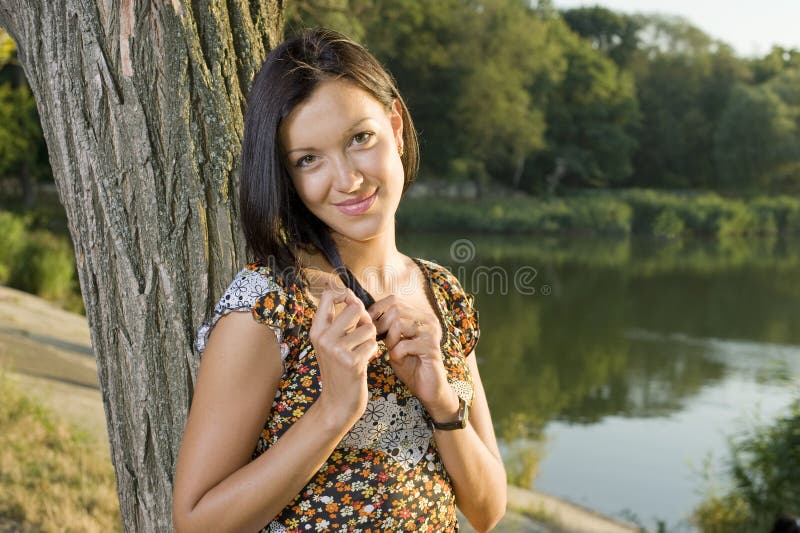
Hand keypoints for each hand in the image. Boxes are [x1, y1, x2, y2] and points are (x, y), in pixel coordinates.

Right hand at [309, 285, 379, 429]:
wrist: (337, 403)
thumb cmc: (340, 370)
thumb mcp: (331, 344)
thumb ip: (340, 322)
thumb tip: (352, 297)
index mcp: (317, 331)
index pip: (328, 295)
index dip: (345, 294)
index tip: (352, 303)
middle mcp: (324, 338)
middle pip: (354, 308)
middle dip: (366, 318)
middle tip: (364, 332)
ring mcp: (336, 350)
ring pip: (368, 327)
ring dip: (371, 339)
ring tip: (363, 351)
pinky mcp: (351, 362)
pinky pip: (373, 344)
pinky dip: (374, 352)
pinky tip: (365, 362)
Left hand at [368, 295, 458, 420]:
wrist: (427, 387)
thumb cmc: (409, 364)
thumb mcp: (393, 342)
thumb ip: (385, 327)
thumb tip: (363, 315)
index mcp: (420, 315)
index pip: (394, 299)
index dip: (376, 310)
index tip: (368, 325)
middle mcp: (428, 319)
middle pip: (395, 309)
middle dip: (382, 326)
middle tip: (380, 342)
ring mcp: (431, 332)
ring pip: (399, 323)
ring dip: (390, 340)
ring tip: (393, 351)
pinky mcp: (431, 347)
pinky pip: (404, 344)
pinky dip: (396, 354)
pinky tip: (399, 360)